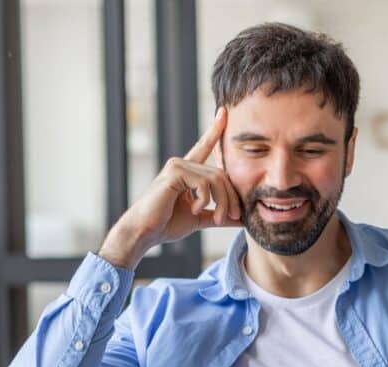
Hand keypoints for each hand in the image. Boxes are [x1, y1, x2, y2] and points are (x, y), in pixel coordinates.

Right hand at [98, 106, 241, 268]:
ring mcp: (177, 165)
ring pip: (215, 178)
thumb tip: (241, 219)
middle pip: (220, 174)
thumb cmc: (167, 224)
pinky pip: (203, 183)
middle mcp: (182, 164)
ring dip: (222, 202)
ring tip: (218, 218)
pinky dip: (205, 200)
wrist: (146, 232)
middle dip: (231, 197)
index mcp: (187, 171)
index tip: (224, 112)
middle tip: (234, 217)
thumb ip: (218, 214)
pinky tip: (195, 209)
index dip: (215, 130)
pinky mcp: (174, 172)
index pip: (204, 147)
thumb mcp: (199, 218)